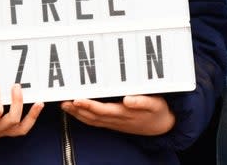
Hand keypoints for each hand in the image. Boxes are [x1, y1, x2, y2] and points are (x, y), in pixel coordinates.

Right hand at [0, 81, 43, 143]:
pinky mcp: (6, 129)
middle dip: (16, 102)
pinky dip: (32, 118)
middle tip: (15, 85)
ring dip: (30, 113)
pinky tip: (38, 105)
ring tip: (38, 101)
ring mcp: (2, 131)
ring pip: (20, 126)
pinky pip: (22, 128)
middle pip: (12, 119)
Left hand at [61, 94, 175, 135]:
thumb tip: (127, 99)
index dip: (89, 105)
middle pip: (92, 116)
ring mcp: (114, 123)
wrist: (162, 127)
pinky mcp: (114, 123)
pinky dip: (84, 116)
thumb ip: (142, 101)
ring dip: (77, 113)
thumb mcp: (156, 104)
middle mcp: (116, 120)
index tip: (77, 99)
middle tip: (64, 101)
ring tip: (65, 105)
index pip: (102, 110)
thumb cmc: (159, 111)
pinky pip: (95, 121)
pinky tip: (77, 111)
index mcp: (125, 114)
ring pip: (91, 120)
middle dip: (77, 109)